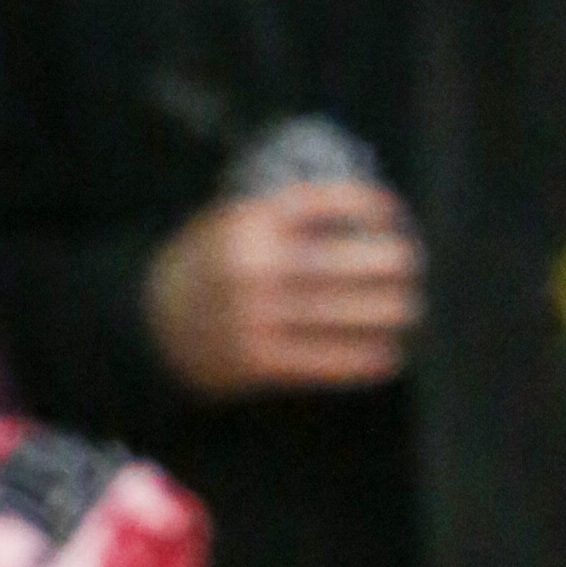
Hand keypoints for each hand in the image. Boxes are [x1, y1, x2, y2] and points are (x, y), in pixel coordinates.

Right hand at [146, 179, 423, 396]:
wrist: (152, 322)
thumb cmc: (211, 265)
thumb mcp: (232, 222)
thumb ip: (286, 218)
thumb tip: (368, 217)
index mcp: (247, 222)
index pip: (321, 204)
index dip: (364, 206)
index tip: (394, 214)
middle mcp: (251, 266)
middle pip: (337, 262)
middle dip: (385, 263)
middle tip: (413, 265)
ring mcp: (253, 317)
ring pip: (337, 314)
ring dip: (383, 313)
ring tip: (408, 309)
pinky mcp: (257, 362)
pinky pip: (323, 361)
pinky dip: (361, 358)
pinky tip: (387, 354)